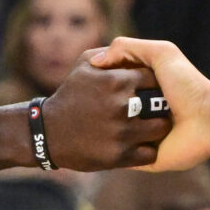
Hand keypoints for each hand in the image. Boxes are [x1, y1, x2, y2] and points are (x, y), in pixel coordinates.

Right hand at [41, 51, 169, 170]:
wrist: (48, 133)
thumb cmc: (70, 95)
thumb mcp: (84, 64)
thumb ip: (110, 53)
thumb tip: (130, 52)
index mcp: (116, 81)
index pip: (152, 77)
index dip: (151, 83)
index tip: (147, 89)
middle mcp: (121, 106)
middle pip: (160, 102)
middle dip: (158, 104)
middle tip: (153, 108)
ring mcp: (121, 133)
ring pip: (159, 128)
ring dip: (156, 127)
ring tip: (149, 126)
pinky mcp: (119, 156)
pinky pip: (149, 153)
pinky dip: (147, 149)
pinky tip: (139, 144)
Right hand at [90, 38, 209, 170]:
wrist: (209, 119)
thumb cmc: (187, 84)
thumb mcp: (161, 53)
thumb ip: (128, 48)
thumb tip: (95, 61)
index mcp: (139, 92)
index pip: (109, 87)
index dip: (103, 82)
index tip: (97, 79)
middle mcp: (138, 115)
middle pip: (107, 111)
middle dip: (107, 106)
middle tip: (104, 104)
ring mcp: (139, 138)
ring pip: (112, 133)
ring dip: (117, 126)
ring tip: (126, 119)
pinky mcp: (143, 159)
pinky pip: (122, 157)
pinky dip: (123, 148)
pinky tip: (127, 138)